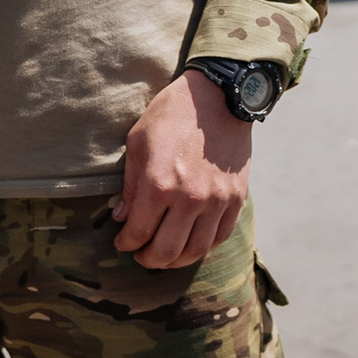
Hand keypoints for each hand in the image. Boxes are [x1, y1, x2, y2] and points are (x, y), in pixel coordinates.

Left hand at [113, 70, 251, 269]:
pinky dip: (203, 246)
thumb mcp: (138, 142)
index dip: (126, 243)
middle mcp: (189, 198)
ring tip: (165, 254)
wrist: (218, 96)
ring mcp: (216, 200)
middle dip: (148, 259)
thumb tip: (122, 217)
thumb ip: (129, 184)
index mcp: (159, 184)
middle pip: (166, 251)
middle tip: (141, 255)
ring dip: (176, 260)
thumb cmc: (171, 114)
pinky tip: (191, 241)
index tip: (122, 242)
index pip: (138, 233)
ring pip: (195, 251)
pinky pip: (220, 237)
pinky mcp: (235, 198)